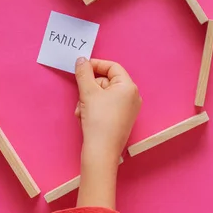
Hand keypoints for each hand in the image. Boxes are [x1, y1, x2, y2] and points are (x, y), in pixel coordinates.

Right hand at [74, 57, 141, 208]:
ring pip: (104, 94)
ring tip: (80, 110)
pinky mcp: (122, 119)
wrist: (101, 152)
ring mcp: (128, 109)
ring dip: (88, 99)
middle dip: (90, 87)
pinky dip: (93, 108)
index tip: (81, 67)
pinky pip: (106, 106)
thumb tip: (81, 60)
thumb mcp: (88, 93)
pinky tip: (84, 116)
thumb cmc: (98, 120)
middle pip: (107, 81)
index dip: (95, 65)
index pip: (112, 67)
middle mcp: (132, 96)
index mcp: (129, 87)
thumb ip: (84, 73)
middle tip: (79, 95)